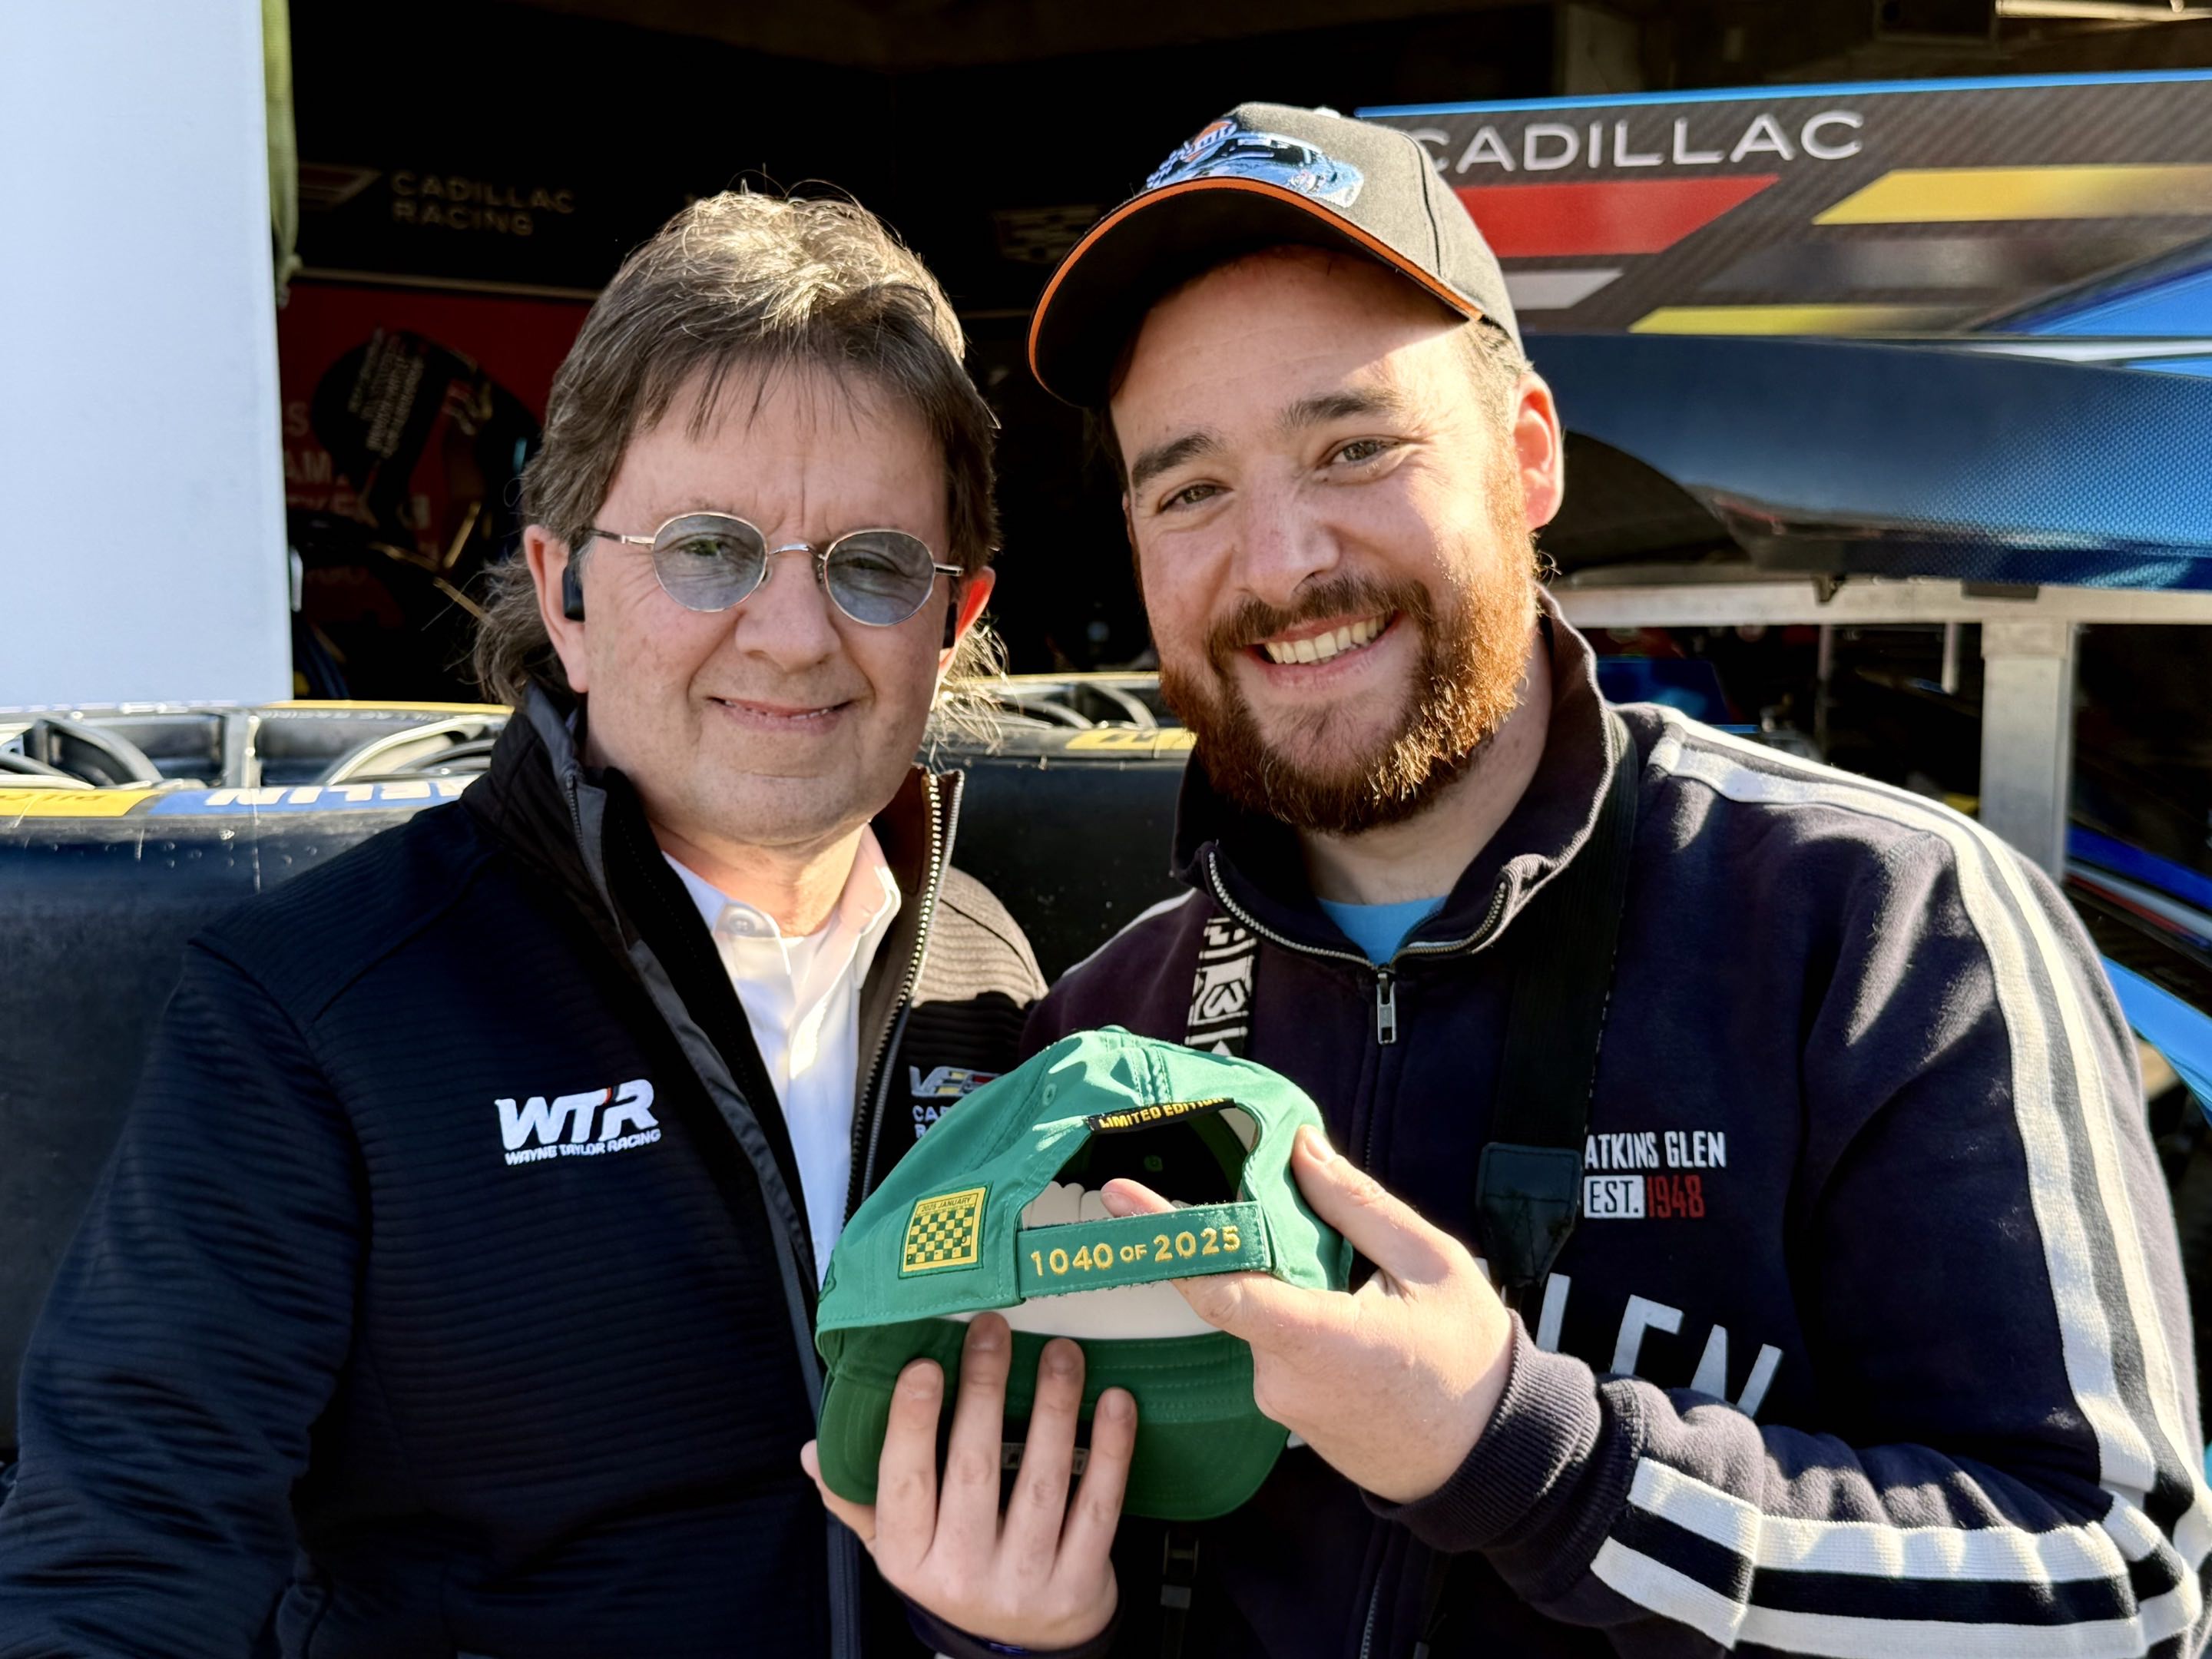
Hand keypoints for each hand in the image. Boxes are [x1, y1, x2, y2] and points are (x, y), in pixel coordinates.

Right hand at [801, 1312, 1134, 1649]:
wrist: (1024, 1651)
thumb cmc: (955, 1571)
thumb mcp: (897, 1546)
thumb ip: (857, 1498)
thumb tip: (812, 1449)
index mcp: (908, 1555)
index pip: (902, 1484)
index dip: (912, 1424)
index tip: (923, 1364)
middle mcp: (960, 1573)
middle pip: (973, 1471)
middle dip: (983, 1392)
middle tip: (993, 1328)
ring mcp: (1023, 1581)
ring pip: (1039, 1483)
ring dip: (1051, 1409)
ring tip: (1060, 1351)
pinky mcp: (1079, 1582)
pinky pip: (1098, 1508)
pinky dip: (1110, 1452)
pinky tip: (1115, 1402)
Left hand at [1100, 1124, 1510, 1503]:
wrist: (1489, 1460)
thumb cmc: (1470, 1361)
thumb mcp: (1432, 1263)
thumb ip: (1358, 1204)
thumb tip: (1301, 1148)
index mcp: (1315, 1338)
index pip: (1218, 1286)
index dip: (1166, 1239)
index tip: (1119, 1198)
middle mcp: (1282, 1378)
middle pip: (1240, 1289)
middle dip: (1260, 1246)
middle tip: (1311, 1222)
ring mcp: (1281, 1403)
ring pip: (1262, 1317)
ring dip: (1292, 1287)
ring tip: (1368, 1289)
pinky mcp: (1289, 1415)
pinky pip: (1276, 1348)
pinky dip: (1299, 1319)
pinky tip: (1356, 1319)